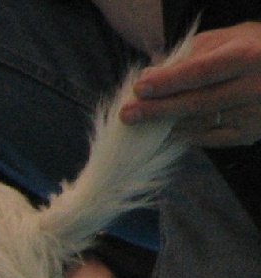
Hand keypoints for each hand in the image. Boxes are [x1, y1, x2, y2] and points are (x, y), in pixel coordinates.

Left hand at [120, 22, 260, 146]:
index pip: (199, 73)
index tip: (139, 88)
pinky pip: (211, 139)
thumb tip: (150, 73)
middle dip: (157, 110)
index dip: (167, 82)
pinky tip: (166, 132)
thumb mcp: (226, 39)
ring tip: (141, 124)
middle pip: (196, 103)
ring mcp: (253, 114)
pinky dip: (186, 136)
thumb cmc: (251, 50)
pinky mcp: (250, 133)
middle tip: (128, 114)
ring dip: (167, 125)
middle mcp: (253, 87)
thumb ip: (189, 54)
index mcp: (245, 57)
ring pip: (200, 124)